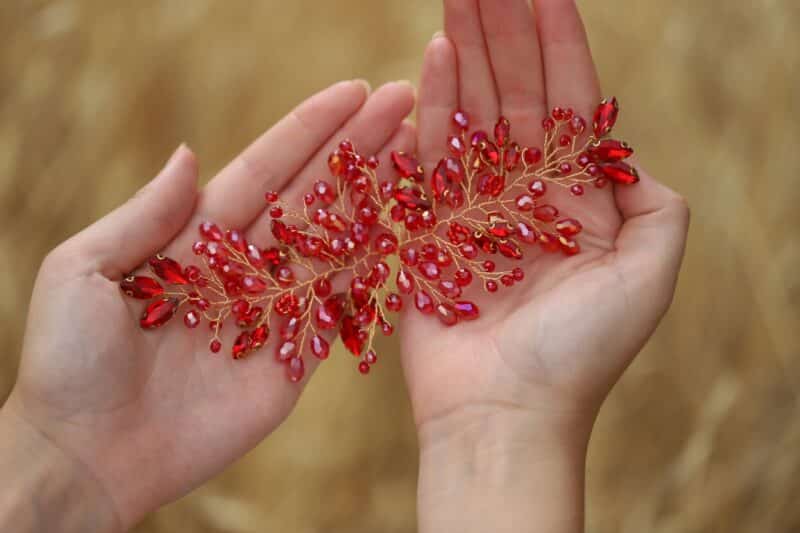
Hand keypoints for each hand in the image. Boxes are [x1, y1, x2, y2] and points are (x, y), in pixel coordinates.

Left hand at [1, 80, 414, 530]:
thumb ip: (143, 216)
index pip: (264, 170)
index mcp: (194, 238)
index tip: (354, 92)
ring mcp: (272, 313)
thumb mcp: (81, 270)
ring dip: (375, 202)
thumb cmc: (70, 362)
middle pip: (311, 198)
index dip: (309, 130)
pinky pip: (339, 313)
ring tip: (417, 157)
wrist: (89, 456)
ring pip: (334, 246)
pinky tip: (405, 237)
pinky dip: (373, 276)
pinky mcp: (292, 361)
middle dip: (357, 152)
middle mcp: (242, 267)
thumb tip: (191, 155)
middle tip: (404, 107)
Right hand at [404, 1, 688, 530]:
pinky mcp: (426, 224)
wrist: (503, 412)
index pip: (568, 104)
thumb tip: (625, 155)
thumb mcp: (650, 276)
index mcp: (577, 200)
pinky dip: (429, 106)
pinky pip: (427, 154)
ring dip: (465, 54)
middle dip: (503, 34)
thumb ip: (658, 207)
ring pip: (469, 114)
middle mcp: (524, 194)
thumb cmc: (579, 354)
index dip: (559, 45)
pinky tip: (431, 58)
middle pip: (515, 97)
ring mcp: (471, 206)